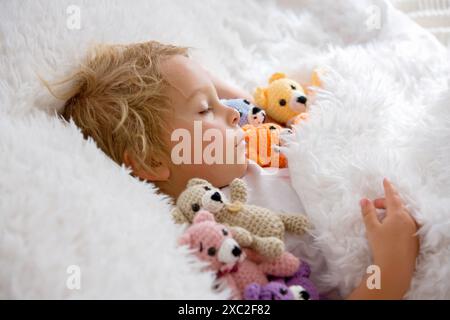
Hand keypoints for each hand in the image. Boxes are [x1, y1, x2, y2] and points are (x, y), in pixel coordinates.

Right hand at [360, 178, 418, 297]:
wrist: (395, 269)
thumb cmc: (382, 246)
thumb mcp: (372, 228)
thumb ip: (368, 212)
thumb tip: (364, 200)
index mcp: (398, 214)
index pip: (393, 197)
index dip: (388, 188)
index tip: (385, 180)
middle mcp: (408, 220)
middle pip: (397, 206)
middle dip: (385, 203)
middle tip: (374, 206)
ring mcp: (412, 230)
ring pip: (401, 215)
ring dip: (390, 213)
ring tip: (379, 219)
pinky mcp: (413, 239)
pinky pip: (405, 224)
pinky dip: (396, 222)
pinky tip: (387, 230)